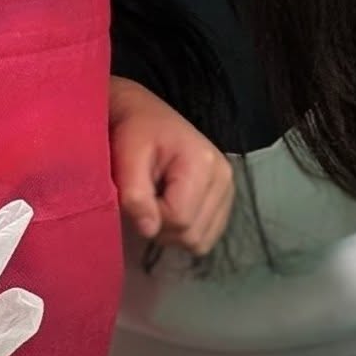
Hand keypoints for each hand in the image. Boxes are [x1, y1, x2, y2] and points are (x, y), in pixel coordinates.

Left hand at [109, 77, 232, 255]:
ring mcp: (228, 189)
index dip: (151, 218)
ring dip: (173, 232)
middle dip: (162, 228)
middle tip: (145, 201)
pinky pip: (207, 235)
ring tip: (158, 203)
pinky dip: (186, 229)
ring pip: (201, 241)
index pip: (180, 219)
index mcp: (203, 163)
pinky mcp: (225, 198)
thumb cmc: (133, 131)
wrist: (144, 114)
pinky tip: (172, 207)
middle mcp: (224, 178)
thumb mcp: (127, 156)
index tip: (136, 197)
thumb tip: (149, 231)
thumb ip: (135, 194)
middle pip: (193, 235)